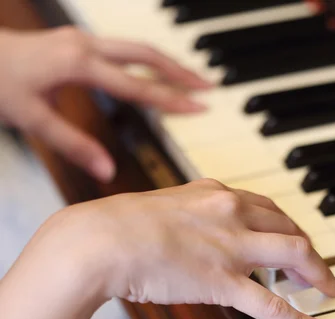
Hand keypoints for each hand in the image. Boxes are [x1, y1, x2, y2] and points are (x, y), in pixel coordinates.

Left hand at [0, 26, 208, 182]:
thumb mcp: (31, 119)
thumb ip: (73, 144)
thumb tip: (107, 170)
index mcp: (78, 64)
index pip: (137, 85)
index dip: (171, 98)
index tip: (200, 107)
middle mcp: (86, 45)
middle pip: (147, 54)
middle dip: (181, 70)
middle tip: (210, 86)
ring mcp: (83, 39)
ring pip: (138, 47)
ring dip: (168, 62)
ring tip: (193, 78)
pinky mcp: (79, 41)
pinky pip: (125, 47)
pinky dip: (149, 60)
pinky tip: (157, 71)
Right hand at [35, 179, 334, 318]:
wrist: (100, 240)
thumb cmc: (124, 223)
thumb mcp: (169, 204)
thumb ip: (196, 212)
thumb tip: (205, 227)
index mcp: (218, 194)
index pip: (270, 207)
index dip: (290, 226)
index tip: (296, 241)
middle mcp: (232, 213)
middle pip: (291, 228)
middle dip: (310, 250)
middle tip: (317, 269)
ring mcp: (231, 247)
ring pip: (295, 255)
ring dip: (319, 275)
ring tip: (329, 291)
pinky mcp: (222, 281)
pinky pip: (272, 304)